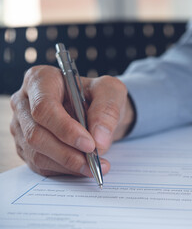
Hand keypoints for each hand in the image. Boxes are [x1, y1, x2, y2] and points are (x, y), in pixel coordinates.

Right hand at [10, 65, 133, 176]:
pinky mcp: (26, 146)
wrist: (97, 111)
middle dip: (67, 152)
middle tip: (94, 160)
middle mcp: (25, 102)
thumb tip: (99, 139)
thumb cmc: (101, 96)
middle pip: (36, 133)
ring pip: (37, 153)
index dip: (65, 129)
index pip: (44, 107)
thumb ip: (107, 110)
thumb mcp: (112, 92)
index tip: (90, 144)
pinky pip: (40, 165)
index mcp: (42, 79)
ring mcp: (22, 126)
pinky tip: (84, 168)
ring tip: (94, 166)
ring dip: (68, 164)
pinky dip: (65, 170)